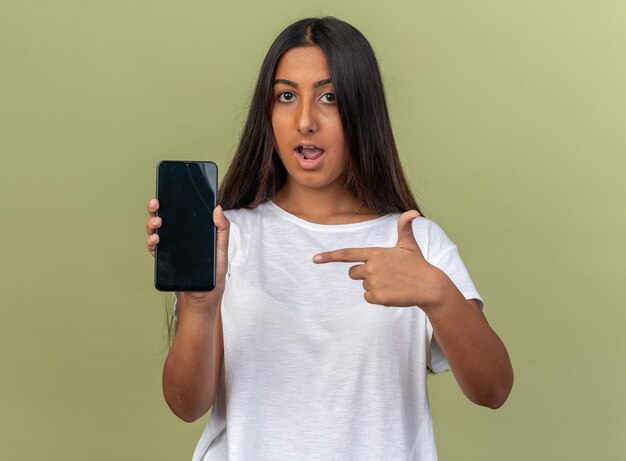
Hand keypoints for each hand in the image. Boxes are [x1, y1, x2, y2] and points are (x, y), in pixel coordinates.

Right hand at [145, 199, 230, 312]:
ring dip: (152, 224)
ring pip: (155, 230)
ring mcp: (170, 247)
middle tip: (156, 203)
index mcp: (193, 229)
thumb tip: (218, 207)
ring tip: (158, 223)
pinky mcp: (164, 260)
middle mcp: (179, 235)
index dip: (173, 199)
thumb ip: (222, 229)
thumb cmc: (215, 271)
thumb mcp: (222, 248)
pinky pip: (153, 248)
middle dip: (156, 208)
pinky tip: (156, 239)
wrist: (205, 296)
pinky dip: (151, 242)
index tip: (169, 190)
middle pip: (164, 217)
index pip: (181, 211)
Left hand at [313, 210, 447, 307]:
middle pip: (352, 273)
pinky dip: (378, 297)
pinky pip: (368, 297)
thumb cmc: (417, 264)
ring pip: (363, 285)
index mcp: (375, 252)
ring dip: (374, 285)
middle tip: (384, 274)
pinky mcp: (377, 296)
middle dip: (363, 274)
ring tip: (392, 282)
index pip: (347, 254)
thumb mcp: (409, 245)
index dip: (330, 256)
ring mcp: (373, 282)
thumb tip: (413, 212)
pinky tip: (392, 292)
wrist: (429, 286)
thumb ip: (405, 227)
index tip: (315, 259)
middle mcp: (371, 266)